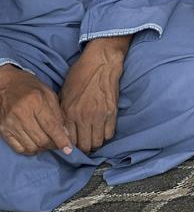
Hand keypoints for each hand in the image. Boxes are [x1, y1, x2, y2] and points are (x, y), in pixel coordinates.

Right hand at [0, 65, 72, 155]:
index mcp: (36, 102)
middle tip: (59, 144)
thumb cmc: (31, 88)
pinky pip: (19, 148)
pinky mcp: (3, 131)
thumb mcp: (49, 94)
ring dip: (43, 149)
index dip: (61, 140)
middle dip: (53, 145)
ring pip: (31, 146)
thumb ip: (58, 113)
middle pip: (41, 139)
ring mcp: (10, 124)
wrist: (6, 85)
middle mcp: (21, 114)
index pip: (51, 126)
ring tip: (48, 143)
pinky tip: (36, 145)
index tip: (68, 149)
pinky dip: (30, 150)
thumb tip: (66, 134)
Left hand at [59, 37, 128, 153]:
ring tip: (93, 140)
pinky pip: (110, 133)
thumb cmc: (80, 75)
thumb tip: (62, 129)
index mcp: (68, 113)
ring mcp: (99, 116)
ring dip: (95, 143)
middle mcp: (83, 117)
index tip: (71, 146)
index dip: (70, 147)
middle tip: (84, 145)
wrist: (101, 63)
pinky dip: (106, 136)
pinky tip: (103, 131)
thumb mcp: (64, 93)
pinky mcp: (112, 112)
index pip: (68, 141)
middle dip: (83, 148)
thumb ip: (62, 113)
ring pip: (98, 142)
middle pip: (84, 145)